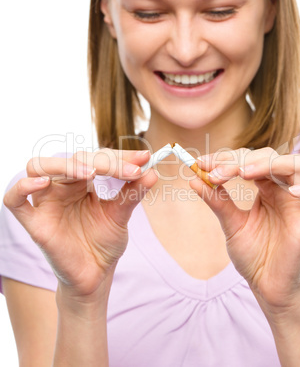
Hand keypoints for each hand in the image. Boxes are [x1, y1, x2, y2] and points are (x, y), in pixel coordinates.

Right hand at [3, 149, 156, 299]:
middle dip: (103, 161)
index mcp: (82, 181)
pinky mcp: (34, 222)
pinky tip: (42, 184)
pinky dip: (23, 187)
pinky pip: (15, 200)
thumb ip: (132, 192)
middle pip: (72, 159)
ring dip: (64, 165)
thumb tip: (151, 172)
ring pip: (39, 167)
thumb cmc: (104, 242)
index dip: (120, 157)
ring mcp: (46, 202)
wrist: (95, 275)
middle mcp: (62, 187)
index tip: (144, 159)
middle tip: (130, 171)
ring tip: (91, 173)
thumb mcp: (120, 215)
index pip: (97, 158)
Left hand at [191, 147, 299, 312]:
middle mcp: (282, 191)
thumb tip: (194, 179)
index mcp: (265, 189)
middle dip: (240, 160)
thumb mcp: (231, 225)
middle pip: (270, 156)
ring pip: (297, 165)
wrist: (267, 288)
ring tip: (243, 174)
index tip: (201, 163)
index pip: (249, 160)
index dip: (225, 158)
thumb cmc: (252, 256)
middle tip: (216, 173)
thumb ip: (217, 201)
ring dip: (268, 163)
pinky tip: (292, 191)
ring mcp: (298, 203)